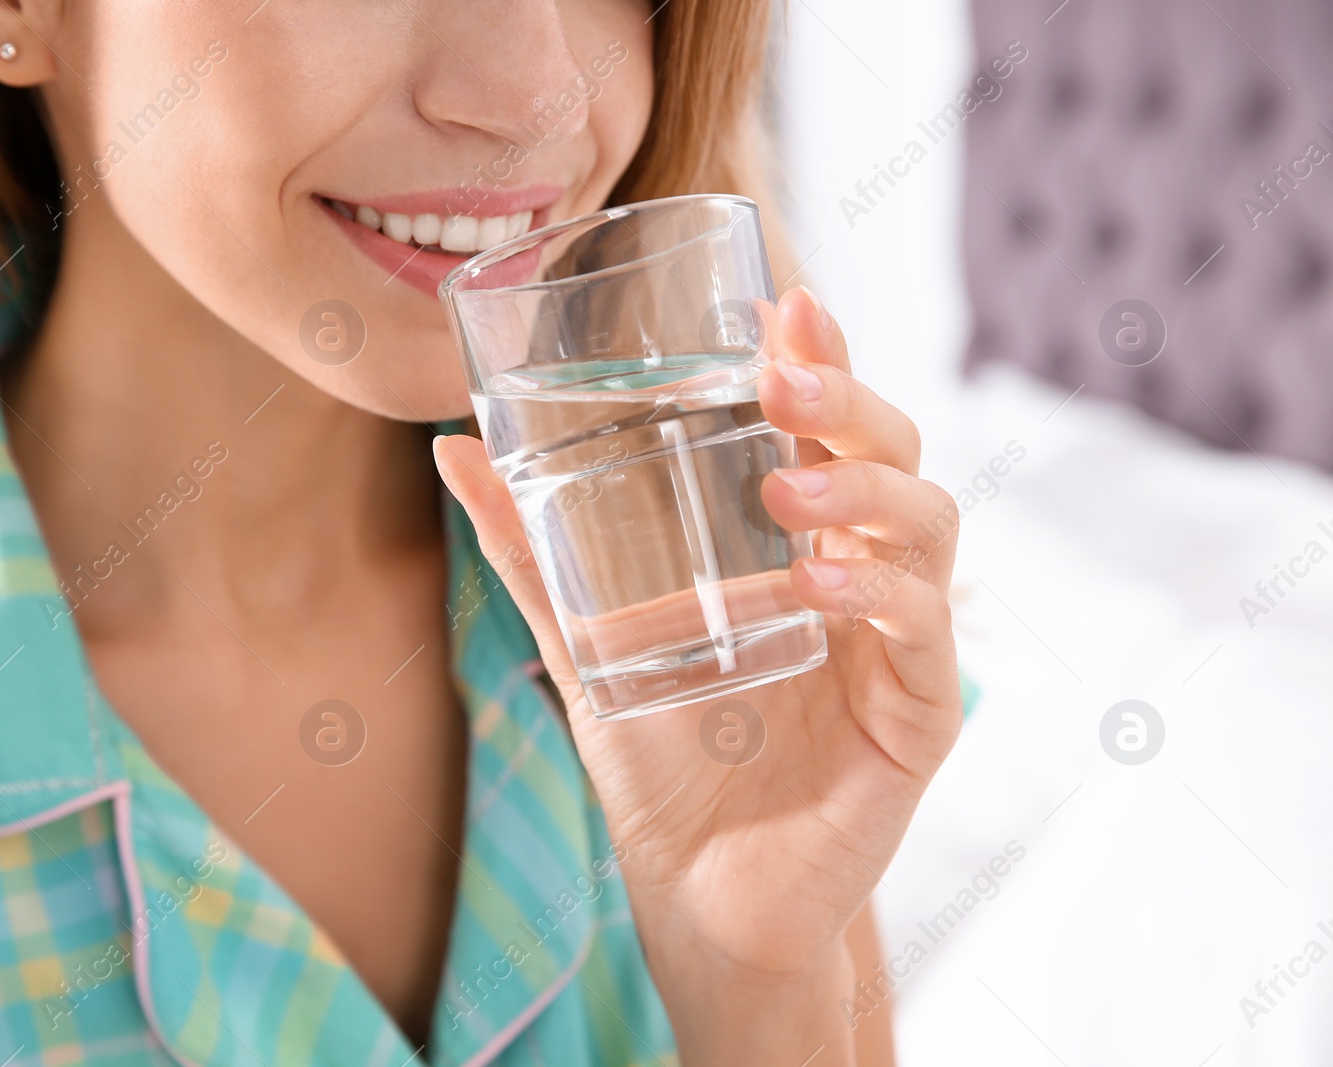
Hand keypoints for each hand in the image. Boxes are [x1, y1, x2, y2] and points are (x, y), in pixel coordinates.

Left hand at [433, 286, 962, 1064]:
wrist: (699, 891)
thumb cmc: (662, 760)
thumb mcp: (587, 640)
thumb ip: (530, 551)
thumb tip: (453, 450)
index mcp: (799, 544)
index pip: (827, 428)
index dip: (820, 356)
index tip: (780, 298)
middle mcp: (861, 576)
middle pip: (894, 454)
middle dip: (849, 401)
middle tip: (784, 378)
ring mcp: (898, 643)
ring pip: (930, 528)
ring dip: (866, 492)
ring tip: (788, 488)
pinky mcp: (919, 717)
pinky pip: (926, 635)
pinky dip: (880, 598)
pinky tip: (818, 586)